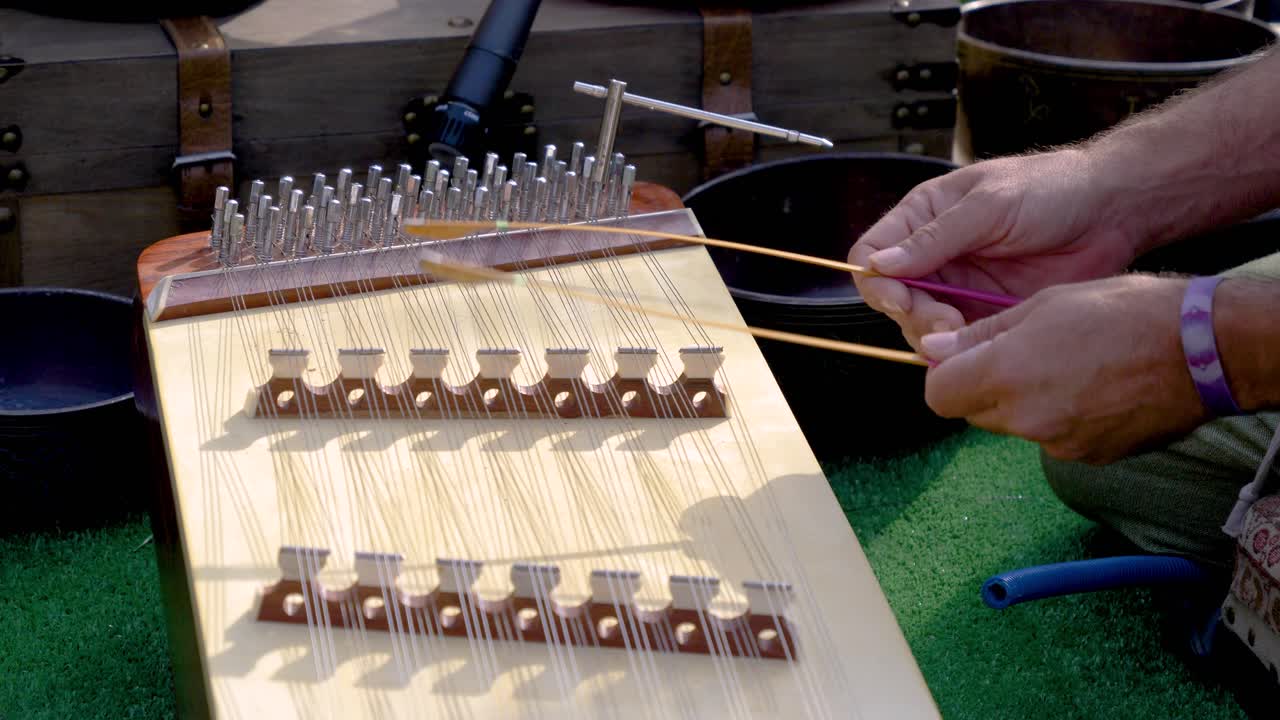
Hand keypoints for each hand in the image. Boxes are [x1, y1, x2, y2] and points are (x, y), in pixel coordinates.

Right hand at [849, 149, 1140, 350]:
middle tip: (946, 324)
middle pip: (894, 298)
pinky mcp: (985, 312)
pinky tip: (980, 346)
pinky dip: (961, 347)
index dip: (877, 282)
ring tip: (965, 333)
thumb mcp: (989, 206)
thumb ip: (934, 238)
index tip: (901, 300)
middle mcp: (933, 255)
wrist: (1112, 210)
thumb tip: (878, 265)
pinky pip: (958, 338)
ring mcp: (959, 286)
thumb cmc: (1051, 189)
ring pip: (922, 324)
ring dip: (935, 335)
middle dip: (913, 315)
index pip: (872, 254)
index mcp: (923, 217)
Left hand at [919, 274, 1207, 463]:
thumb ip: (982, 333)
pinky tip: (1092, 386)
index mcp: (1007, 375)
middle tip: (1018, 354)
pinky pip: (1053, 437)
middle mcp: (1027, 418)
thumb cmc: (1124, 312)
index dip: (945, 376)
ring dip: (1023, 401)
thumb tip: (934, 348)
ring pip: (1015, 425)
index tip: (962, 356)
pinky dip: (1060, 416)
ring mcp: (1060, 444)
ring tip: (1066, 364)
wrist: (1204, 348)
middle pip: (974, 413)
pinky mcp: (1090, 457)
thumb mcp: (1044, 305)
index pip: (939, 396)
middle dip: (983, 387)